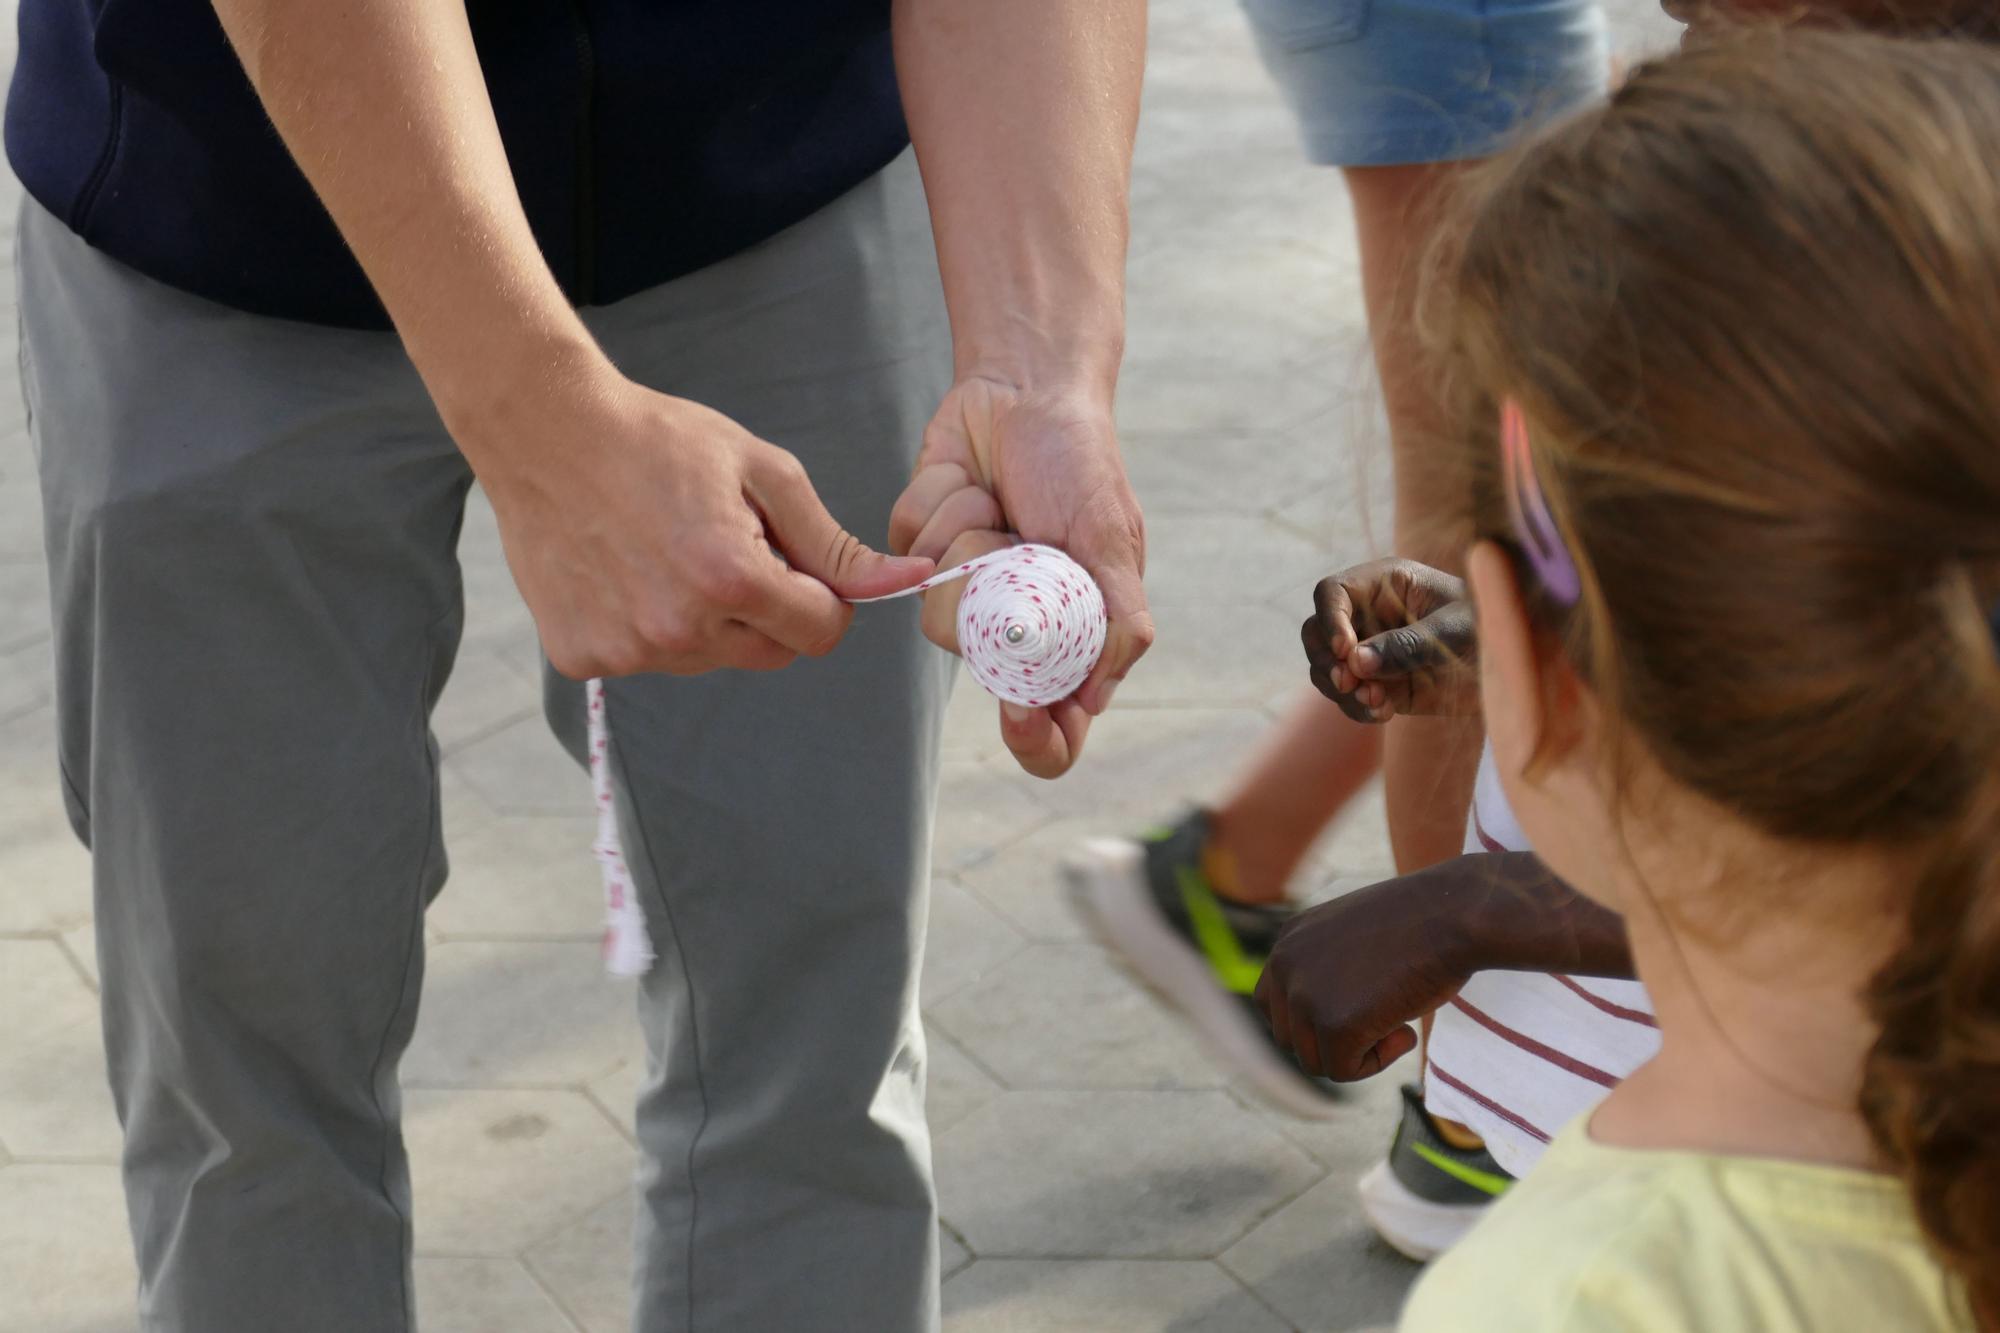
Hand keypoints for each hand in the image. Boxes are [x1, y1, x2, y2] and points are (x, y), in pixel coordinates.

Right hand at [465, 359, 933, 678]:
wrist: (543, 429)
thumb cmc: (660, 440)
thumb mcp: (763, 472)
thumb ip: (832, 542)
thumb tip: (906, 579)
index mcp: (732, 581)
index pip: (822, 632)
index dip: (823, 598)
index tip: (797, 564)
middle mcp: (679, 629)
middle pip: (770, 653)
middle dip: (768, 610)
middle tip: (725, 546)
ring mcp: (626, 651)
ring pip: (709, 659)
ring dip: (706, 620)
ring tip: (665, 551)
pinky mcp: (582, 657)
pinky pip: (645, 658)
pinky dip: (645, 625)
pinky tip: (623, 569)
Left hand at [890, 377, 1151, 774]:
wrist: (1025, 387)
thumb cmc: (1081, 461)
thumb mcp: (1110, 536)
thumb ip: (1118, 618)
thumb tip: (1096, 697)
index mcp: (1072, 633)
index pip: (1055, 730)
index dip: (1036, 738)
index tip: (1020, 711)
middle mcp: (1015, 624)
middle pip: (979, 669)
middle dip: (993, 594)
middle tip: (1019, 542)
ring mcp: (965, 589)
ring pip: (934, 612)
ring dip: (967, 539)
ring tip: (996, 504)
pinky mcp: (921, 550)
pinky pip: (908, 550)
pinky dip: (940, 505)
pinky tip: (968, 480)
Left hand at [1254, 862, 1481, 1080]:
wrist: (1453, 915)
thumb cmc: (1422, 922)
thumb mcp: (1357, 935)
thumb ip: (1330, 968)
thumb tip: (1323, 1016)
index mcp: (1290, 939)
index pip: (1271, 1003)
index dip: (1309, 1023)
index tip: (1351, 1016)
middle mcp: (1286, 964)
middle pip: (1288, 1038)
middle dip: (1332, 1042)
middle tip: (1380, 1020)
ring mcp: (1306, 995)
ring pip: (1315, 1061)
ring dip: (1356, 1054)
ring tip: (1396, 1022)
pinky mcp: (1335, 1025)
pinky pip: (1344, 1071)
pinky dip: (1377, 1063)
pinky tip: (1405, 1030)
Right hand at [1301, 558, 1475, 722]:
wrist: (1514, 665)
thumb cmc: (1491, 627)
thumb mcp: (1456, 630)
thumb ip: (1408, 644)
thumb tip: (1355, 662)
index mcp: (1384, 584)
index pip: (1332, 593)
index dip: (1329, 619)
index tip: (1345, 650)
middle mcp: (1367, 615)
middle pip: (1315, 632)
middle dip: (1326, 660)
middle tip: (1349, 683)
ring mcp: (1368, 652)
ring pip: (1325, 669)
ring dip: (1341, 690)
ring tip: (1376, 702)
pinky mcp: (1377, 684)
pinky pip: (1348, 698)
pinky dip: (1357, 709)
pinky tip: (1384, 713)